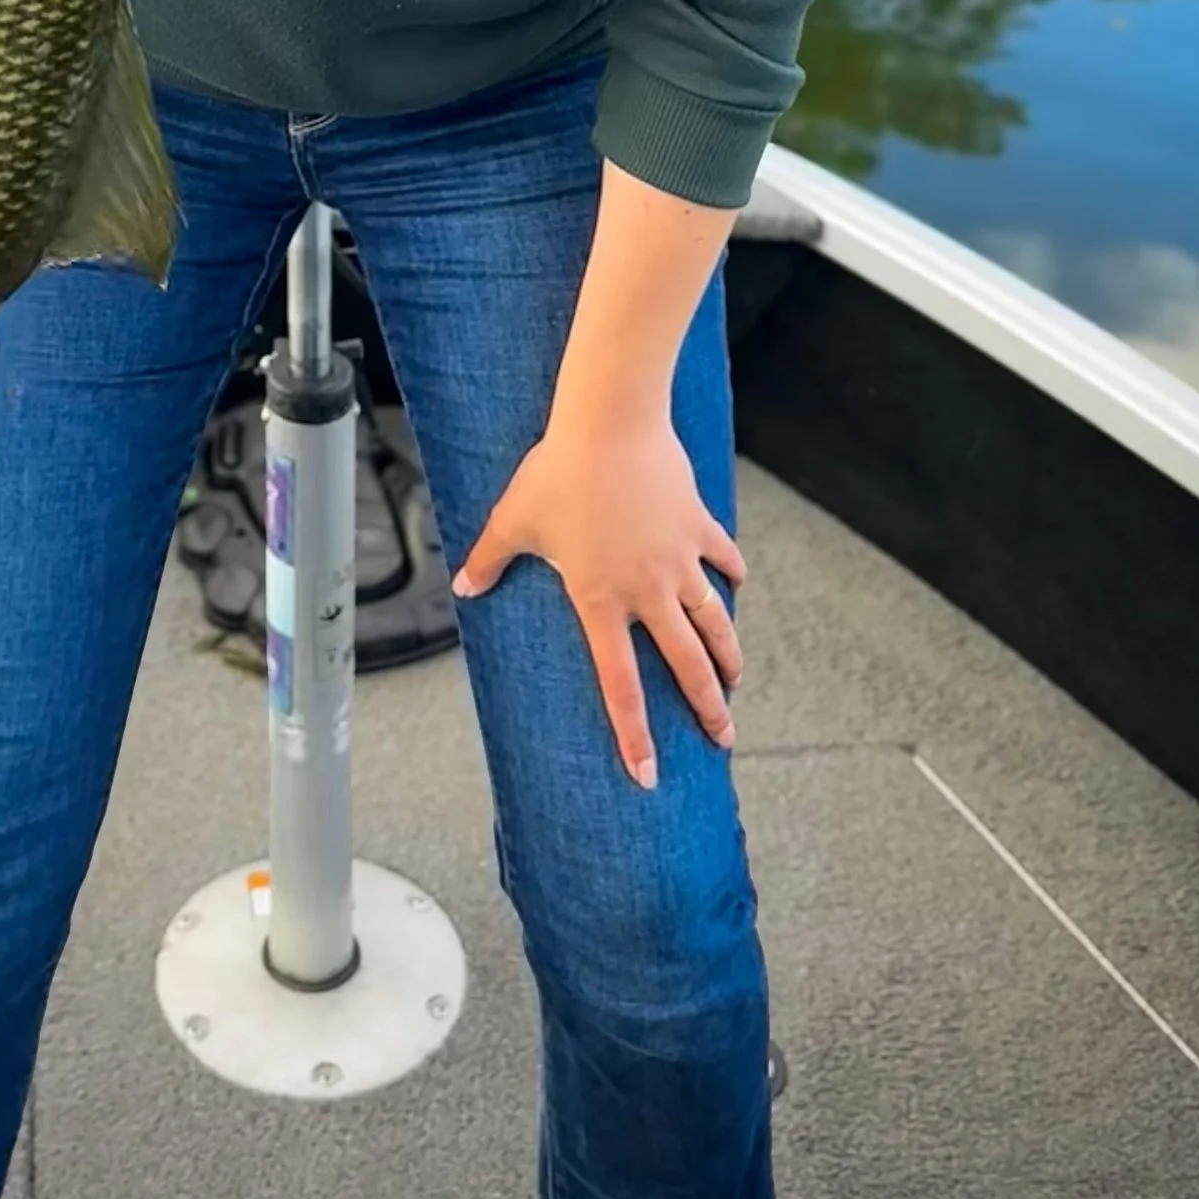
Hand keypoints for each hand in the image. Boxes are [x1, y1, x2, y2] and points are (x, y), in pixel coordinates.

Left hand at [451, 412, 744, 788]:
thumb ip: (489, 559)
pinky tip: (736, 584)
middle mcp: (648, 590)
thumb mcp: (514, 519)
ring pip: (715, 621)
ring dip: (729, 655)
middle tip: (723, 739)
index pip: (620, 685)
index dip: (635, 735)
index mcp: (601, 600)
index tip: (647, 774)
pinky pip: (723, 557)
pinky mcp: (698, 524)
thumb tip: (462, 584)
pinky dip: (731, 573)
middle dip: (709, 708)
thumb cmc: (557, 472)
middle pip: (687, 666)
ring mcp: (679, 558)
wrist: (610, 424)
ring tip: (737, 681)